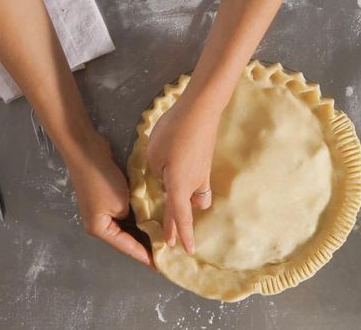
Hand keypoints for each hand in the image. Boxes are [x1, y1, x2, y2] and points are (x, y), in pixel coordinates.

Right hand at [67, 133, 152, 266]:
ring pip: (126, 225)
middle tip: (165, 252)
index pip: (126, 247)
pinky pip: (125, 212)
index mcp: (99, 229)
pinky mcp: (106, 198)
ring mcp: (102, 210)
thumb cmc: (103, 181)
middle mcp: (99, 223)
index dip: (144, 256)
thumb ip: (133, 216)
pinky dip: (137, 216)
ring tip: (161, 237)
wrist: (86, 152)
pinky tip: (151, 218)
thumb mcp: (121, 204)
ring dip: (142, 229)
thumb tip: (140, 219)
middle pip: (125, 239)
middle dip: (144, 244)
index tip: (160, 265)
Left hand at [146, 91, 219, 253]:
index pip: (181, 216)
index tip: (186, 250)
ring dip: (187, 200)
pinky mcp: (205, 161)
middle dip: (180, 221)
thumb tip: (166, 178)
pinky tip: (178, 169)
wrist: (200, 110)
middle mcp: (195, 184)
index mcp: (180, 186)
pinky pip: (197, 181)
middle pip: (189, 208)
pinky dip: (188, 182)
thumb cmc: (173, 134)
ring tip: (174, 196)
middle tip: (173, 235)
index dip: (182, 234)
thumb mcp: (154, 156)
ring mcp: (203, 172)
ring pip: (196, 194)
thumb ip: (157, 173)